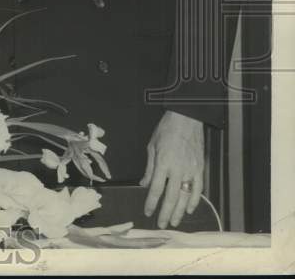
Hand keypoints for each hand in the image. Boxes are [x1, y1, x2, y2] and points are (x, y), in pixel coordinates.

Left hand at [140, 110, 204, 228]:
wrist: (187, 120)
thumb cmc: (166, 131)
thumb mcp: (152, 146)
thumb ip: (149, 168)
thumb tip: (145, 184)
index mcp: (163, 163)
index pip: (156, 189)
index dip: (151, 203)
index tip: (148, 212)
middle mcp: (177, 170)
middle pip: (170, 197)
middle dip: (165, 212)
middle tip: (161, 225)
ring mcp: (191, 170)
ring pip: (185, 196)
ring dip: (179, 211)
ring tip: (174, 221)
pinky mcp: (200, 169)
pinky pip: (198, 189)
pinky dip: (194, 200)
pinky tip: (188, 208)